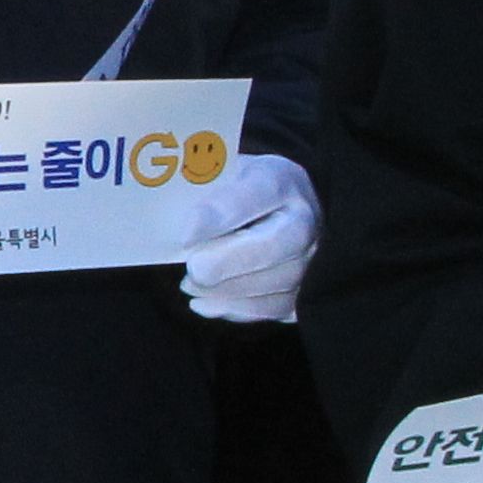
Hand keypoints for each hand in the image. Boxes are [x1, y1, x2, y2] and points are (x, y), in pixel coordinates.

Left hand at [170, 151, 319, 322]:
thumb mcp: (221, 173)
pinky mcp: (307, 291)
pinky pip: (274, 308)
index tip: (186, 233)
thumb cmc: (238, 191)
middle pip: (275, 244)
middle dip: (227, 261)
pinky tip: (204, 302)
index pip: (258, 193)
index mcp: (282, 180)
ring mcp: (311, 258)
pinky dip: (235, 309)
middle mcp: (306, 219)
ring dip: (226, 290)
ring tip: (190, 283)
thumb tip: (170, 217)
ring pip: (274, 282)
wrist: (277, 209)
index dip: (221, 214)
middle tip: (192, 267)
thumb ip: (200, 188)